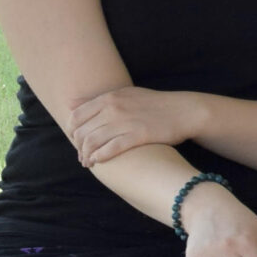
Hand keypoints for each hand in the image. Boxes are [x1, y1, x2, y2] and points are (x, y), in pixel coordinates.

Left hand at [67, 87, 206, 166]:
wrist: (184, 111)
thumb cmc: (155, 104)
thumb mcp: (127, 94)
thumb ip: (102, 100)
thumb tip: (73, 104)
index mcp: (110, 97)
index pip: (76, 116)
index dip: (71, 131)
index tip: (76, 140)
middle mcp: (114, 108)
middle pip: (82, 131)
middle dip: (78, 147)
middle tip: (81, 156)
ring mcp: (125, 122)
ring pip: (92, 142)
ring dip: (86, 155)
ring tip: (88, 163)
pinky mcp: (138, 135)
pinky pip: (110, 149)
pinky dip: (100, 157)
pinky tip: (98, 162)